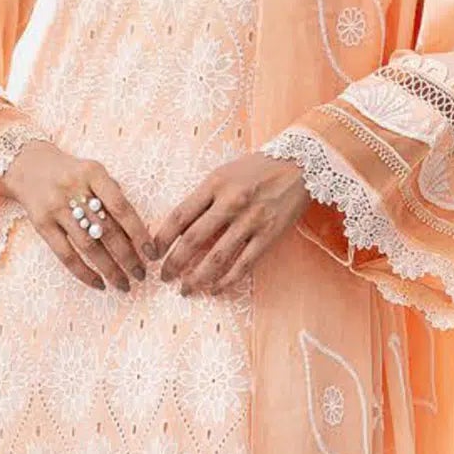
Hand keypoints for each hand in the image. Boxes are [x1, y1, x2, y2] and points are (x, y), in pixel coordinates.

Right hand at [0, 139, 153, 290]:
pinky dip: (84, 272)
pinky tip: (99, 283)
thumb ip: (114, 195)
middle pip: (107, 230)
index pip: (122, 208)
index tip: (152, 253)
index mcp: (93, 173)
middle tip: (141, 274)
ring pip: (88, 246)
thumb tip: (138, 233)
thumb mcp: (93, 172)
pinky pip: (65, 254)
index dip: (139, 233)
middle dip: (128, 256)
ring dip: (109, 269)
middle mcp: (74, 189)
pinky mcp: (41, 224)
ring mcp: (55, 207)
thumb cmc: (71, 173)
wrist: (28, 166)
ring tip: (124, 283)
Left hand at [154, 154, 309, 294]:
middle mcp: (232, 202)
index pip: (180, 216)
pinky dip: (227, 280)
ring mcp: (252, 220)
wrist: (300, 163)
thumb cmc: (257, 169)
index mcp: (215, 184)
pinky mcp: (269, 234)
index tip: (153, 253)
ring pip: (217, 257)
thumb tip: (178, 229)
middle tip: (164, 277)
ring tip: (186, 288)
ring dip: (197, 277)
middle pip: (194, 239)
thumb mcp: (224, 174)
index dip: (162, 238)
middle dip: (175, 263)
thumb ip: (203, 199)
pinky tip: (215, 289)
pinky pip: (244, 264)